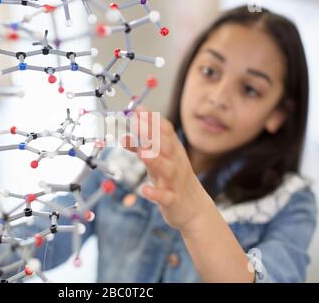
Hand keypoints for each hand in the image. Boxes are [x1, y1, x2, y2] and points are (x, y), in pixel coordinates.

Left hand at [121, 105, 210, 231]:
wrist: (194, 210)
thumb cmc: (172, 180)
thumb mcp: (157, 163)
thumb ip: (142, 149)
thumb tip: (124, 137)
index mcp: (173, 152)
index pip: (165, 131)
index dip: (152, 120)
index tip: (138, 108)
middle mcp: (177, 163)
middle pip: (166, 146)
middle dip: (152, 134)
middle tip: (136, 123)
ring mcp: (176, 182)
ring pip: (168, 169)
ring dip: (155, 160)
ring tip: (141, 152)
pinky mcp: (173, 200)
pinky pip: (165, 197)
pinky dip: (155, 193)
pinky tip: (144, 190)